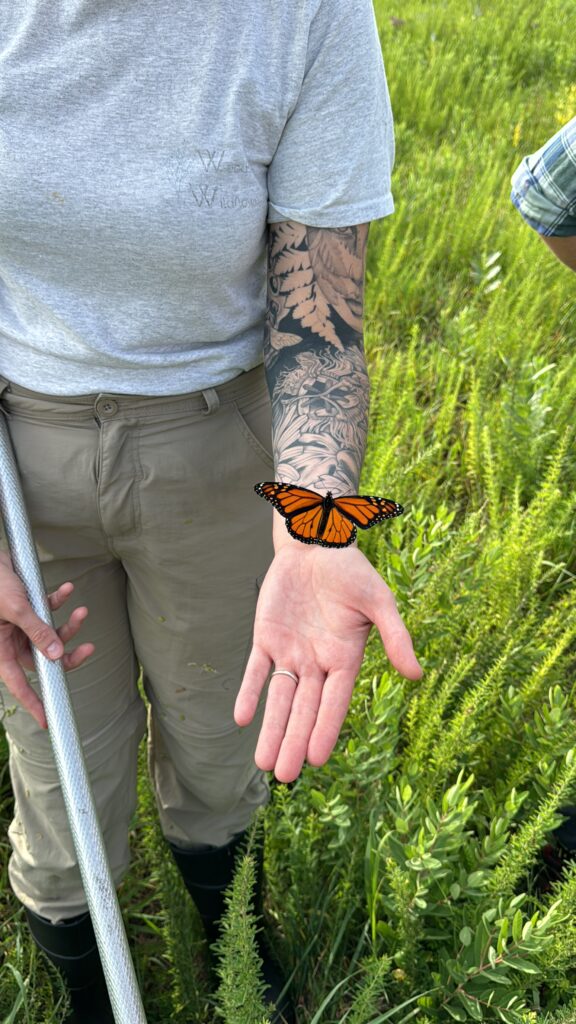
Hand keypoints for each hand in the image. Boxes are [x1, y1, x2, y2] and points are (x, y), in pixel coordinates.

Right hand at [0, 552, 93, 728]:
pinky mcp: (28, 606)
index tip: (48, 720)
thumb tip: (57, 655)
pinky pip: (48, 610)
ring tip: (82, 612)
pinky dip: (59, 602)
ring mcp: (21, 624)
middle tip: (89, 649)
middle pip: (44, 658)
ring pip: (51, 634)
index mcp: (1, 649)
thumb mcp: (17, 609)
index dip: (33, 702)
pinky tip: (68, 590)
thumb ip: (38, 631)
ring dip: (69, 625)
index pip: (19, 684)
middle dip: (67, 653)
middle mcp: (12, 640)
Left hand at [235, 536, 421, 782]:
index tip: (315, 759)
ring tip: (264, 763)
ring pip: (279, 698)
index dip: (324, 729)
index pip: (334, 702)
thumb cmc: (352, 572)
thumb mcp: (379, 601)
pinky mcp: (266, 638)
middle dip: (293, 741)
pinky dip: (249, 692)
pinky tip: (242, 718)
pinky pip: (256, 670)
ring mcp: (290, 652)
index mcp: (345, 659)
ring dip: (271, 729)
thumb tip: (416, 676)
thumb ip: (395, 637)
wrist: (316, 544)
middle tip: (284, 776)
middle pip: (303, 709)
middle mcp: (316, 663)